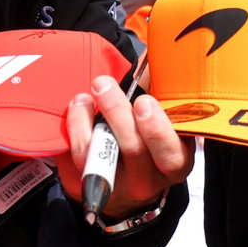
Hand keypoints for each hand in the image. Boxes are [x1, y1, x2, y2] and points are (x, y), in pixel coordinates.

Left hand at [60, 75, 193, 220]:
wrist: (126, 189)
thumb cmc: (148, 145)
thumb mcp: (165, 127)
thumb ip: (162, 99)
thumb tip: (150, 57)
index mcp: (173, 163)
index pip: (172, 154)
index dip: (157, 129)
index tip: (143, 102)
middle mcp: (147, 181)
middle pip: (133, 150)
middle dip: (116, 113)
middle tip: (103, 85)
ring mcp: (116, 188)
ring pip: (98, 155)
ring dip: (87, 120)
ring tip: (84, 96)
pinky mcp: (87, 186)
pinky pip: (75, 158)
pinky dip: (74, 128)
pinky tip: (78, 108)